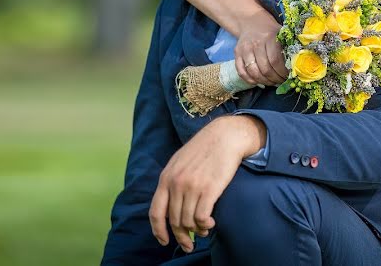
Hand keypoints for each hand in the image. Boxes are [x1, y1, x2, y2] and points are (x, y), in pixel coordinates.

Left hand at [149, 116, 265, 252]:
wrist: (224, 136)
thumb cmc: (203, 150)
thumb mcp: (179, 163)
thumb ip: (172, 182)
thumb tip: (169, 207)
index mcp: (166, 178)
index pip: (156, 212)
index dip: (158, 231)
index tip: (164, 241)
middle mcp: (176, 183)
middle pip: (174, 221)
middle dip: (182, 236)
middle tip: (189, 245)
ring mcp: (192, 187)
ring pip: (188, 222)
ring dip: (197, 231)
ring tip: (204, 230)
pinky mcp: (209, 189)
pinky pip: (202, 218)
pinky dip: (205, 225)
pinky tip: (210, 223)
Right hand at [234, 10, 287, 85]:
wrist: (252, 22)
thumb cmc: (270, 32)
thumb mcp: (281, 36)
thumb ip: (287, 49)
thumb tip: (295, 68)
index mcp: (269, 37)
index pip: (275, 61)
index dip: (282, 72)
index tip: (287, 77)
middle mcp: (255, 43)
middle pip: (265, 68)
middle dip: (274, 79)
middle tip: (280, 81)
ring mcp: (244, 49)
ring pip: (253, 72)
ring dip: (264, 81)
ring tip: (271, 82)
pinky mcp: (236, 53)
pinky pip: (242, 72)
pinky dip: (250, 80)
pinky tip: (259, 81)